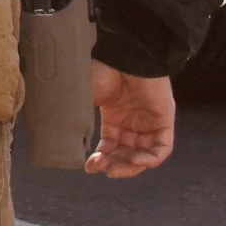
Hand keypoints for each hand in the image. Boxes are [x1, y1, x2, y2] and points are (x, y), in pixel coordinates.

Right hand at [86, 62, 175, 177]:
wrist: (122, 56)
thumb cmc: (101, 72)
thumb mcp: (84, 100)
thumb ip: (77, 120)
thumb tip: (61, 140)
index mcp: (113, 117)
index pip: (110, 148)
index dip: (101, 160)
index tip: (89, 167)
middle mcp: (132, 122)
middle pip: (127, 155)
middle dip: (116, 166)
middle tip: (104, 169)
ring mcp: (149, 122)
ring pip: (145, 156)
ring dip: (131, 167)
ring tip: (118, 168)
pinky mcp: (165, 119)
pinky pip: (162, 149)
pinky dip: (150, 159)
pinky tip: (136, 160)